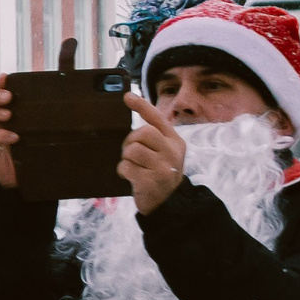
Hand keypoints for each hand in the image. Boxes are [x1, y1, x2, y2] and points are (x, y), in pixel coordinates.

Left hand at [119, 93, 186, 215]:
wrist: (169, 203)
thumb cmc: (160, 172)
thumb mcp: (164, 152)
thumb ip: (154, 134)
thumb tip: (133, 102)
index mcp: (176, 142)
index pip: (158, 118)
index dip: (142, 106)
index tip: (127, 96)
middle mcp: (173, 152)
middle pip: (143, 133)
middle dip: (130, 141)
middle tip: (132, 153)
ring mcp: (164, 167)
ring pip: (132, 150)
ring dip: (126, 158)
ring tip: (134, 166)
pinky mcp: (151, 181)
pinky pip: (125, 167)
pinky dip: (123, 171)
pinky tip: (131, 177)